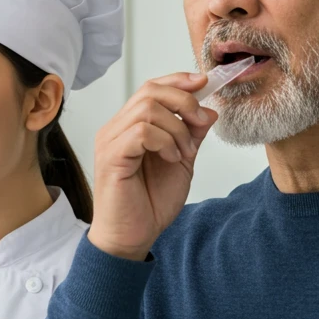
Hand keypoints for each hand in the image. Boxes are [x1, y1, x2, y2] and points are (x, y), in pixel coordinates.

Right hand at [89, 73, 216, 259]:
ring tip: (185, 153)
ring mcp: (110, 142)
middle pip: (150, 91)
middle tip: (200, 123)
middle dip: (184, 101)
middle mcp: (116, 129)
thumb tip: (209, 110)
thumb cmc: (149, 204)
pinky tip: (171, 159)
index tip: (205, 83)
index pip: (151, 88)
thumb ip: (191, 135)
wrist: (132, 237)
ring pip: (147, 109)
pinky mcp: (111, 157)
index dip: (179, 81)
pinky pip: (141, 132)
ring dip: (177, 129)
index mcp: (130, 127)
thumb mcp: (181, 162)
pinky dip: (164, 142)